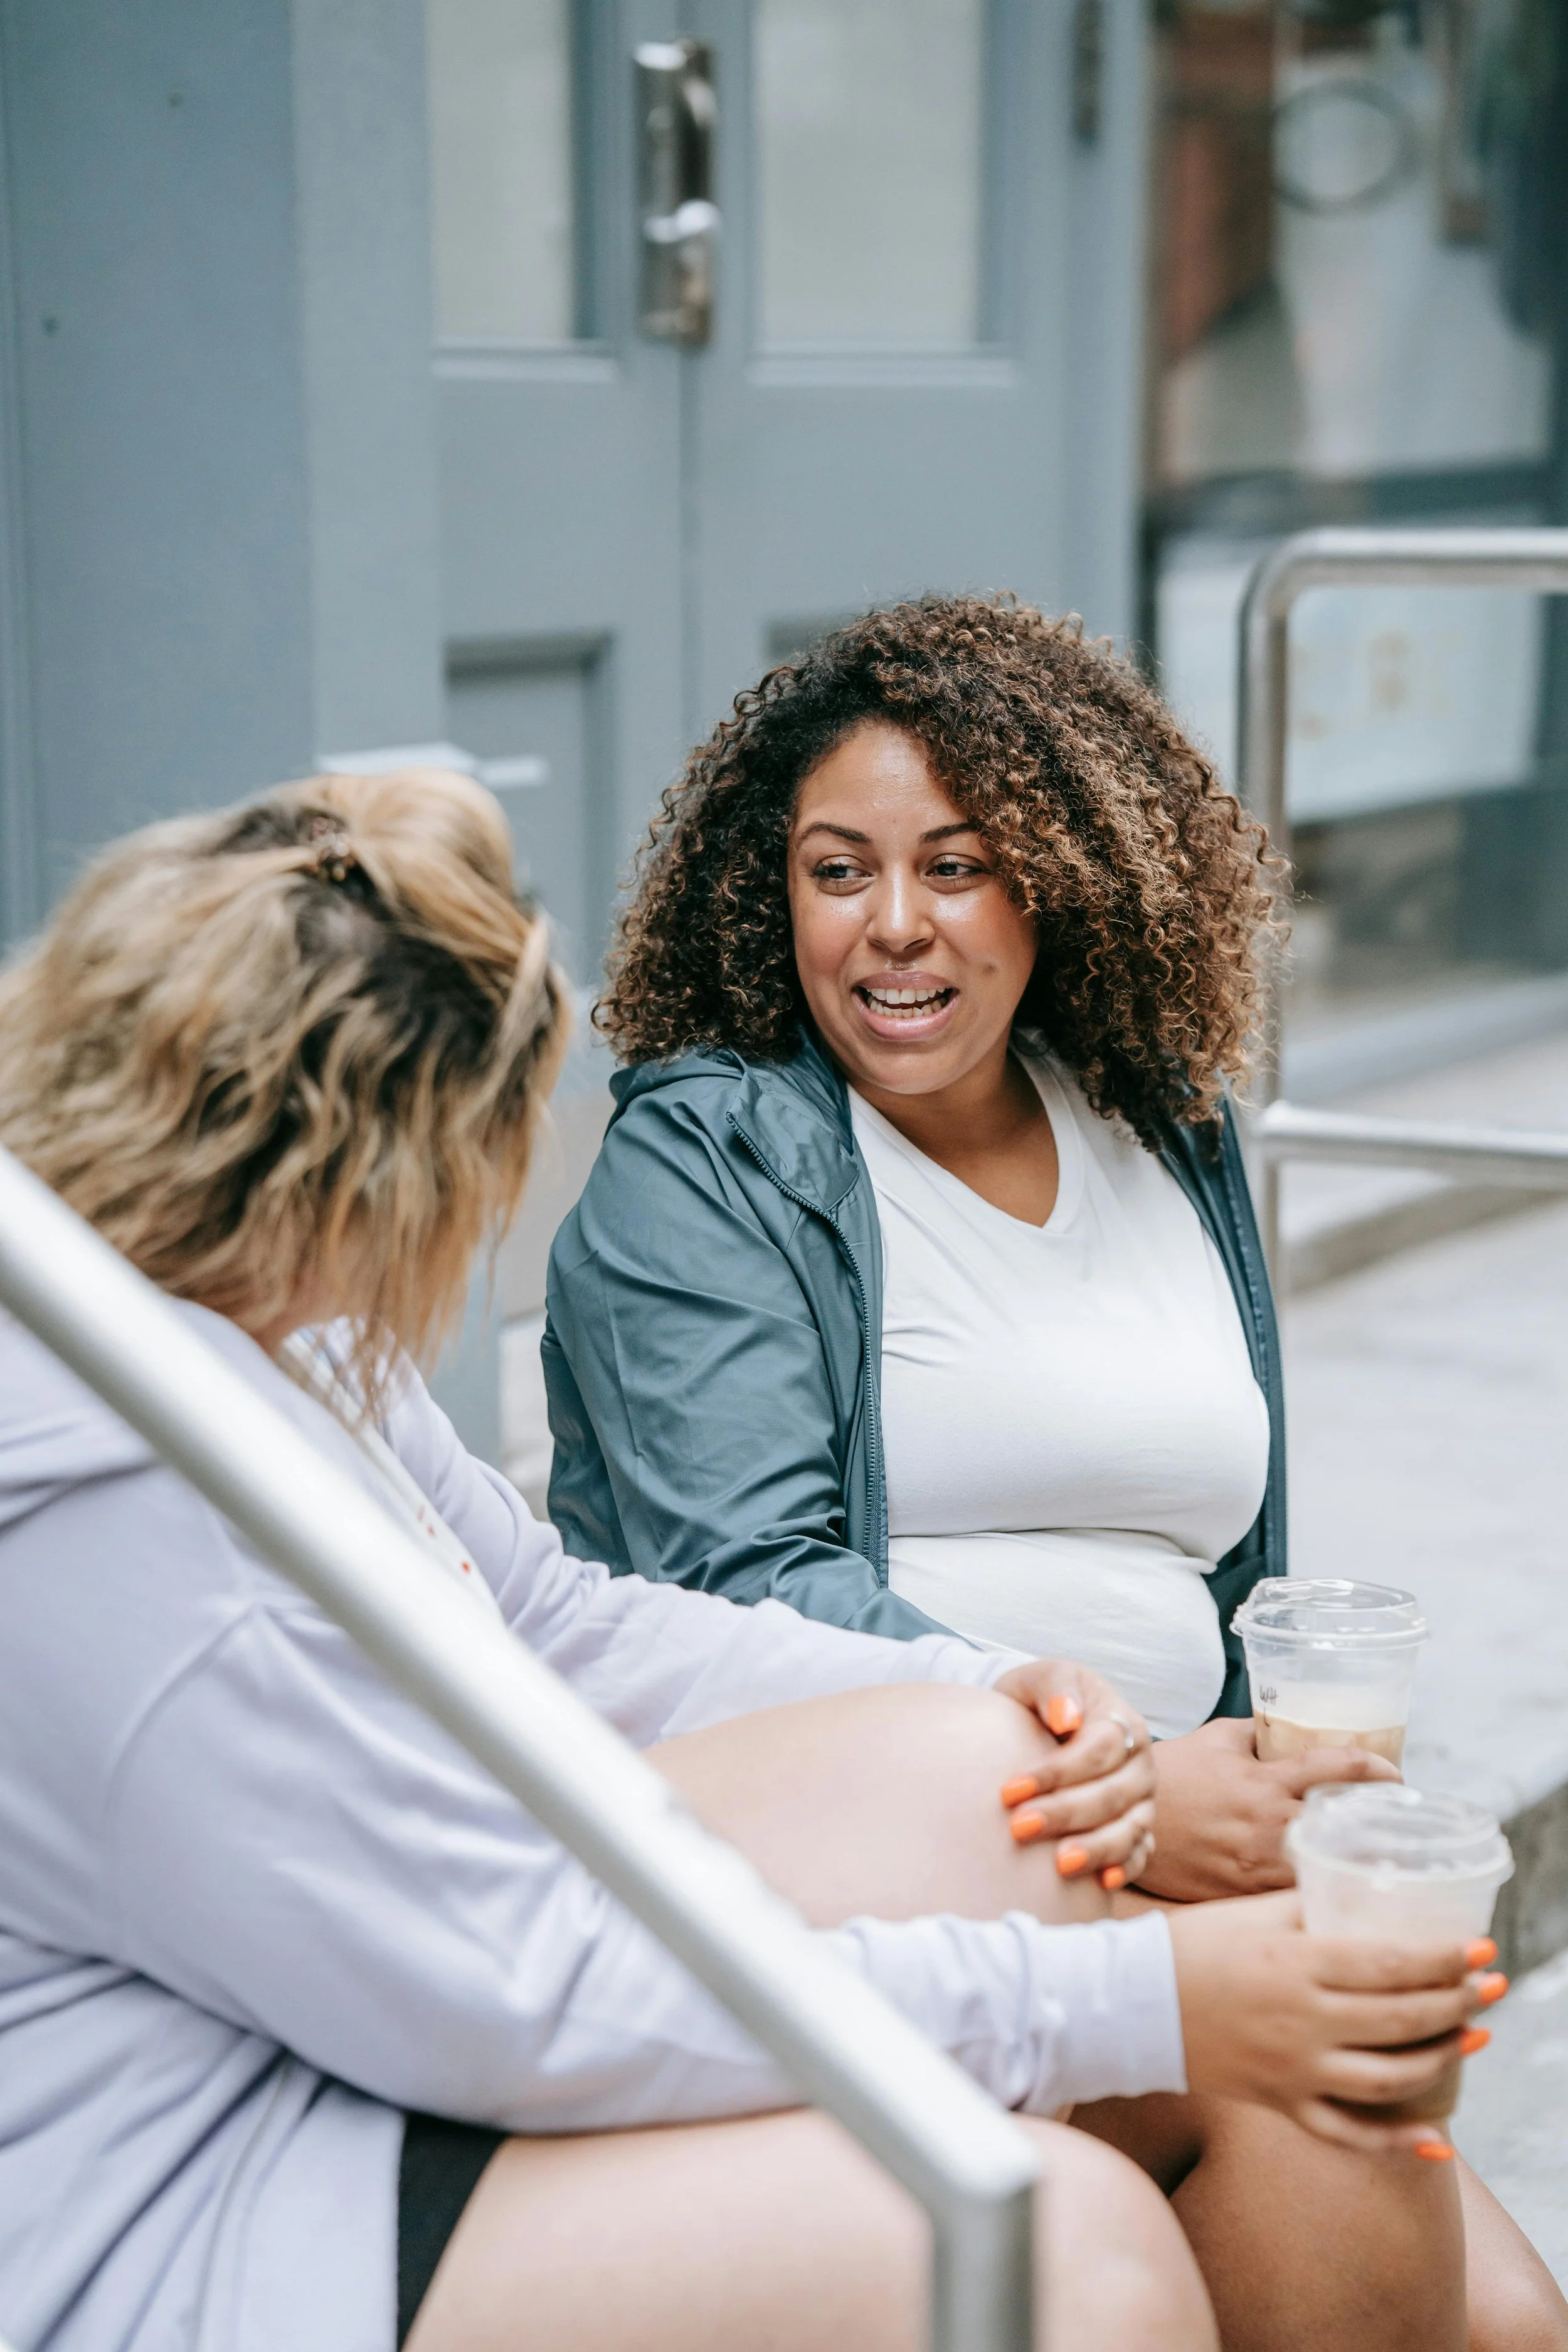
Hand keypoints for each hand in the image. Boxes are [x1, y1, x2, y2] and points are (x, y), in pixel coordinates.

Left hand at [992, 1659, 1155, 1890]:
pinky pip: (1140, 1854)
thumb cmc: (1042, 1701)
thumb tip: (1066, 1715)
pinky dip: (1126, 1868)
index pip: (1099, 1749)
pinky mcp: (1138, 1830)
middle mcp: (1140, 1764)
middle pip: (1112, 1794)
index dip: (1057, 1771)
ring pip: (1130, 1829)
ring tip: (1058, 1864)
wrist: (1044, 1726)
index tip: (1008, 1790)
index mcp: (1122, 1721)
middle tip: (1019, 1827)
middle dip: (1066, 1813)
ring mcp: (1143, 1801)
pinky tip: (1103, 1883)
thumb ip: (1054, 1685)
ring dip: (1095, 1848)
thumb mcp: (1041, 1678)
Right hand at [1138, 1718, 1401, 1901]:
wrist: (1120, 1820)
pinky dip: (1319, 1890)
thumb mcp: (1217, 1738)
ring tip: (1378, 1861)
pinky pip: (1296, 1896)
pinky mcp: (1245, 1897)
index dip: (1381, 1771)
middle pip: (1350, 1828)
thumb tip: (1297, 1728)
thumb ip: (1261, 1733)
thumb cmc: (1172, 1775)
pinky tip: (1334, 1888)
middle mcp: (1268, 1827)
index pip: (1341, 1770)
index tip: (1397, 1777)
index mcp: (1265, 1782)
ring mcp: (1258, 1868)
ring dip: (1357, 1864)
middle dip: (1383, 1827)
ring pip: (1330, 1870)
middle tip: (1402, 1826)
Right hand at [1169, 1891, 1504, 2154]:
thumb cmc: (1188, 1946)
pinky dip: (1398, 2143)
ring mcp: (1294, 2069)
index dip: (1446, 1959)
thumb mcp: (1250, 1914)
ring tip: (1473, 2037)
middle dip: (1460, 2002)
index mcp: (1296, 1963)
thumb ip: (1308, 1908)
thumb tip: (1361, 1895)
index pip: (1393, 1964)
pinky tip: (1440, 2139)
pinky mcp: (1282, 2103)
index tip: (1483, 1949)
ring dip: (1443, 2058)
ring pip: (1390, 2077)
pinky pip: (1350, 2133)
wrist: (1128, 2005)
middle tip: (1494, 1986)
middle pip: (1403, 2018)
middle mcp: (1303, 2020)